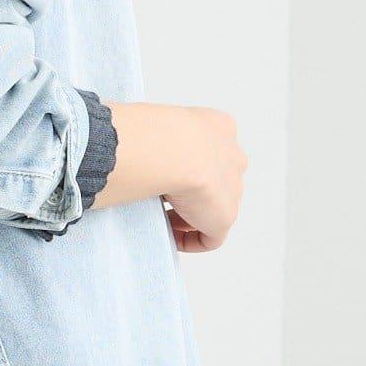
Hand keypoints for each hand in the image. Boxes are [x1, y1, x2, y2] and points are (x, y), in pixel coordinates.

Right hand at [160, 108, 246, 250]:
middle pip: (215, 181)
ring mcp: (232, 189)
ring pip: (214, 207)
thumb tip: (132, 152)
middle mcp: (232, 157)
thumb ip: (155, 140)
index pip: (207, 151)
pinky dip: (190, 240)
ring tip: (161, 217)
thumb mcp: (157, 126)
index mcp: (219, 128)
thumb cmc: (153, 131)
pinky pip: (210, 236)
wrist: (168, 149)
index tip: (162, 176)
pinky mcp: (224, 217)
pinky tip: (169, 237)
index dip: (185, 168)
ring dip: (189, 215)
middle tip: (161, 198)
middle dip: (191, 192)